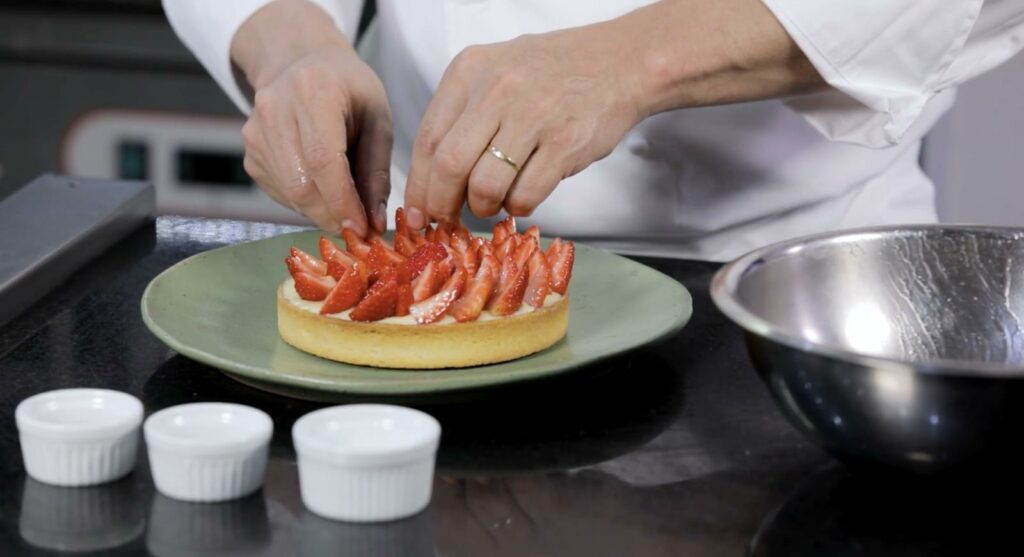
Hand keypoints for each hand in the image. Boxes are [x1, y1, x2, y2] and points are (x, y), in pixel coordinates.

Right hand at [232, 0, 391, 235]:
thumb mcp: (377, 119)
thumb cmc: (348, 90)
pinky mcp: (250, 152)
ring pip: (289, 193)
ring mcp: (255, 132)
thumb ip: (376, 171)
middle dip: (333, 215)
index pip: (323, 160)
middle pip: (301, 184)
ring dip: (322, 212)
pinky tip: (324, 189)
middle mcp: (274, 109)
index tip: (363, 228)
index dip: (342, 201)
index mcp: (313, 91)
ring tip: (347, 207)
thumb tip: (373, 222)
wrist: (302, 64)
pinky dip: (307, 202)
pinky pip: (280, 192)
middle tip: (360, 229)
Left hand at [402, 24, 645, 227]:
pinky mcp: (565, 143)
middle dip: (442, 204)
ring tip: (491, 203)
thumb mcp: (495, 72)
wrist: (619, 61)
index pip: (427, 139)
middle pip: (448, 166)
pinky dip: (518, 206)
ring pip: (484, 186)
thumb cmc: (553, 73)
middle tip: (447, 219)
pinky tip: (522, 196)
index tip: (417, 212)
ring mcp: (533, 116)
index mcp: (469, 71)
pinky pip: (525, 194)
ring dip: (483, 207)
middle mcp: (496, 90)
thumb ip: (462, 115)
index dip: (419, 185)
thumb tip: (431, 179)